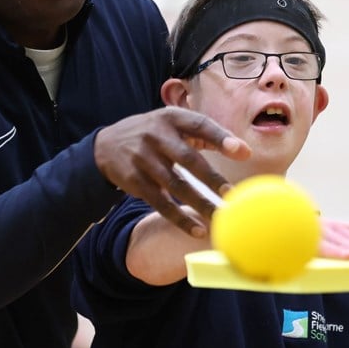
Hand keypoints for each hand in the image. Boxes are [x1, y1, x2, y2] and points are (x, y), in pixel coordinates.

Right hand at [94, 107, 248, 235]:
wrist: (106, 146)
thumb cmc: (153, 135)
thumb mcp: (171, 124)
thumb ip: (204, 134)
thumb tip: (242, 151)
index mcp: (171, 118)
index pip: (200, 124)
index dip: (221, 138)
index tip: (242, 152)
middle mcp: (156, 136)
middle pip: (188, 158)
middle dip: (211, 177)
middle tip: (231, 194)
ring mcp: (143, 159)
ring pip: (176, 185)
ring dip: (200, 203)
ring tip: (221, 217)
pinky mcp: (135, 181)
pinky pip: (161, 203)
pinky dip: (180, 218)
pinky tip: (197, 230)